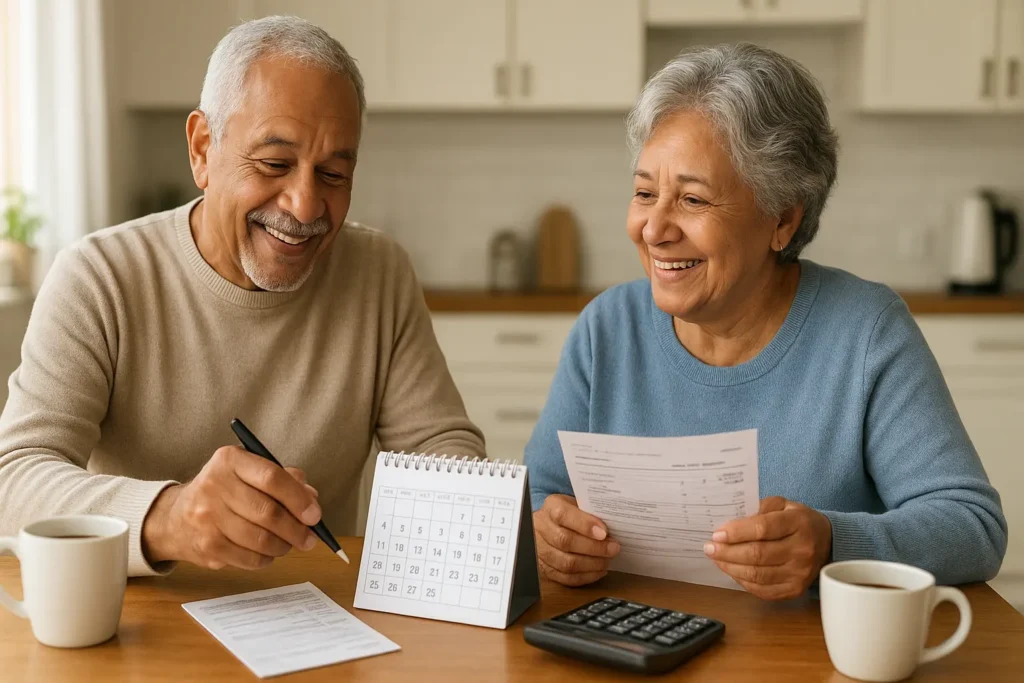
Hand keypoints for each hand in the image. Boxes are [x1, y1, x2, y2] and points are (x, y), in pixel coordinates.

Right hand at [142, 446, 321, 569]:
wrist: (176, 516)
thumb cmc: (225, 491)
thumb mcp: (249, 472)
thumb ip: (284, 480)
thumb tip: (311, 500)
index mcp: (230, 460)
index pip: (272, 478)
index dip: (299, 499)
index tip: (315, 515)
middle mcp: (214, 485)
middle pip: (269, 513)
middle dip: (297, 529)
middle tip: (310, 538)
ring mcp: (207, 518)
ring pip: (261, 540)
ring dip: (284, 546)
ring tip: (290, 544)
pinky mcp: (206, 546)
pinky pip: (249, 559)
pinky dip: (266, 558)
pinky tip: (268, 552)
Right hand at [533, 494, 620, 585]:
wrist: (551, 525)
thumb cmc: (570, 514)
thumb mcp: (578, 504)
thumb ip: (591, 513)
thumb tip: (614, 525)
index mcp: (551, 508)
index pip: (562, 515)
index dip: (584, 524)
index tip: (604, 532)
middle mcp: (542, 529)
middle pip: (565, 541)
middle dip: (594, 547)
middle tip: (613, 548)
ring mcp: (541, 551)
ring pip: (566, 563)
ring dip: (592, 564)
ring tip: (608, 560)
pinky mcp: (546, 569)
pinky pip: (566, 578)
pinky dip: (586, 576)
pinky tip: (599, 570)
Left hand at [704, 496, 831, 599]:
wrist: (827, 542)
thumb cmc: (798, 520)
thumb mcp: (783, 504)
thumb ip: (759, 508)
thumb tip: (731, 522)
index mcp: (799, 523)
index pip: (762, 529)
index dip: (736, 532)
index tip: (716, 534)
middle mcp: (802, 550)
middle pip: (757, 555)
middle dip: (728, 552)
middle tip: (709, 548)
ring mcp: (800, 574)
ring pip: (757, 575)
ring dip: (731, 567)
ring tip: (716, 558)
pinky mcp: (795, 590)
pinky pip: (762, 590)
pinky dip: (742, 581)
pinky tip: (732, 570)